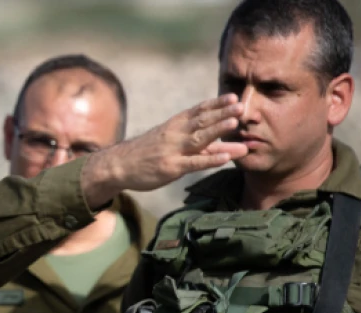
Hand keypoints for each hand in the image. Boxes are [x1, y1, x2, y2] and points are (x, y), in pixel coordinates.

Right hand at [81, 94, 247, 207]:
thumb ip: (199, 144)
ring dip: (218, 130)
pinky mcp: (171, 167)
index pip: (198, 111)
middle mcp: (175, 134)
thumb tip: (223, 143)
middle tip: (242, 105)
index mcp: (175, 125)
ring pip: (199, 138)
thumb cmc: (147, 154)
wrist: (118, 165)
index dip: (216, 104)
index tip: (233, 97)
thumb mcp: (170, 142)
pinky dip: (210, 159)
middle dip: (222, 113)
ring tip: (236, 123)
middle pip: (202, 121)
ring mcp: (173, 150)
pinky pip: (194, 163)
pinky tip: (225, 158)